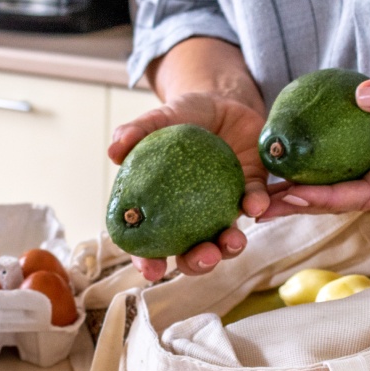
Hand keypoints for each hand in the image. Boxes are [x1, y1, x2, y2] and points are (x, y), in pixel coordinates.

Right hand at [108, 92, 269, 280]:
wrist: (222, 101)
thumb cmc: (183, 116)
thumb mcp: (159, 119)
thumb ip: (136, 131)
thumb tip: (113, 151)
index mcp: (162, 207)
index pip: (148, 243)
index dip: (148, 261)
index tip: (152, 270)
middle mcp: (192, 216)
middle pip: (191, 252)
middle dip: (198, 263)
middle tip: (203, 256)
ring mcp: (222, 208)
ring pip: (226, 239)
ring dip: (229, 247)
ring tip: (233, 240)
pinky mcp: (251, 191)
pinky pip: (255, 203)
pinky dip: (256, 206)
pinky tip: (255, 204)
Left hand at [260, 57, 369, 218]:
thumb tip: (362, 95)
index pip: (363, 193)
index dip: (327, 198)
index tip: (293, 196)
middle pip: (343, 198)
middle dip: (302, 205)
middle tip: (259, 207)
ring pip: (340, 184)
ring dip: (303, 191)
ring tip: (262, 194)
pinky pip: (344, 164)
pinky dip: (317, 167)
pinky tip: (288, 161)